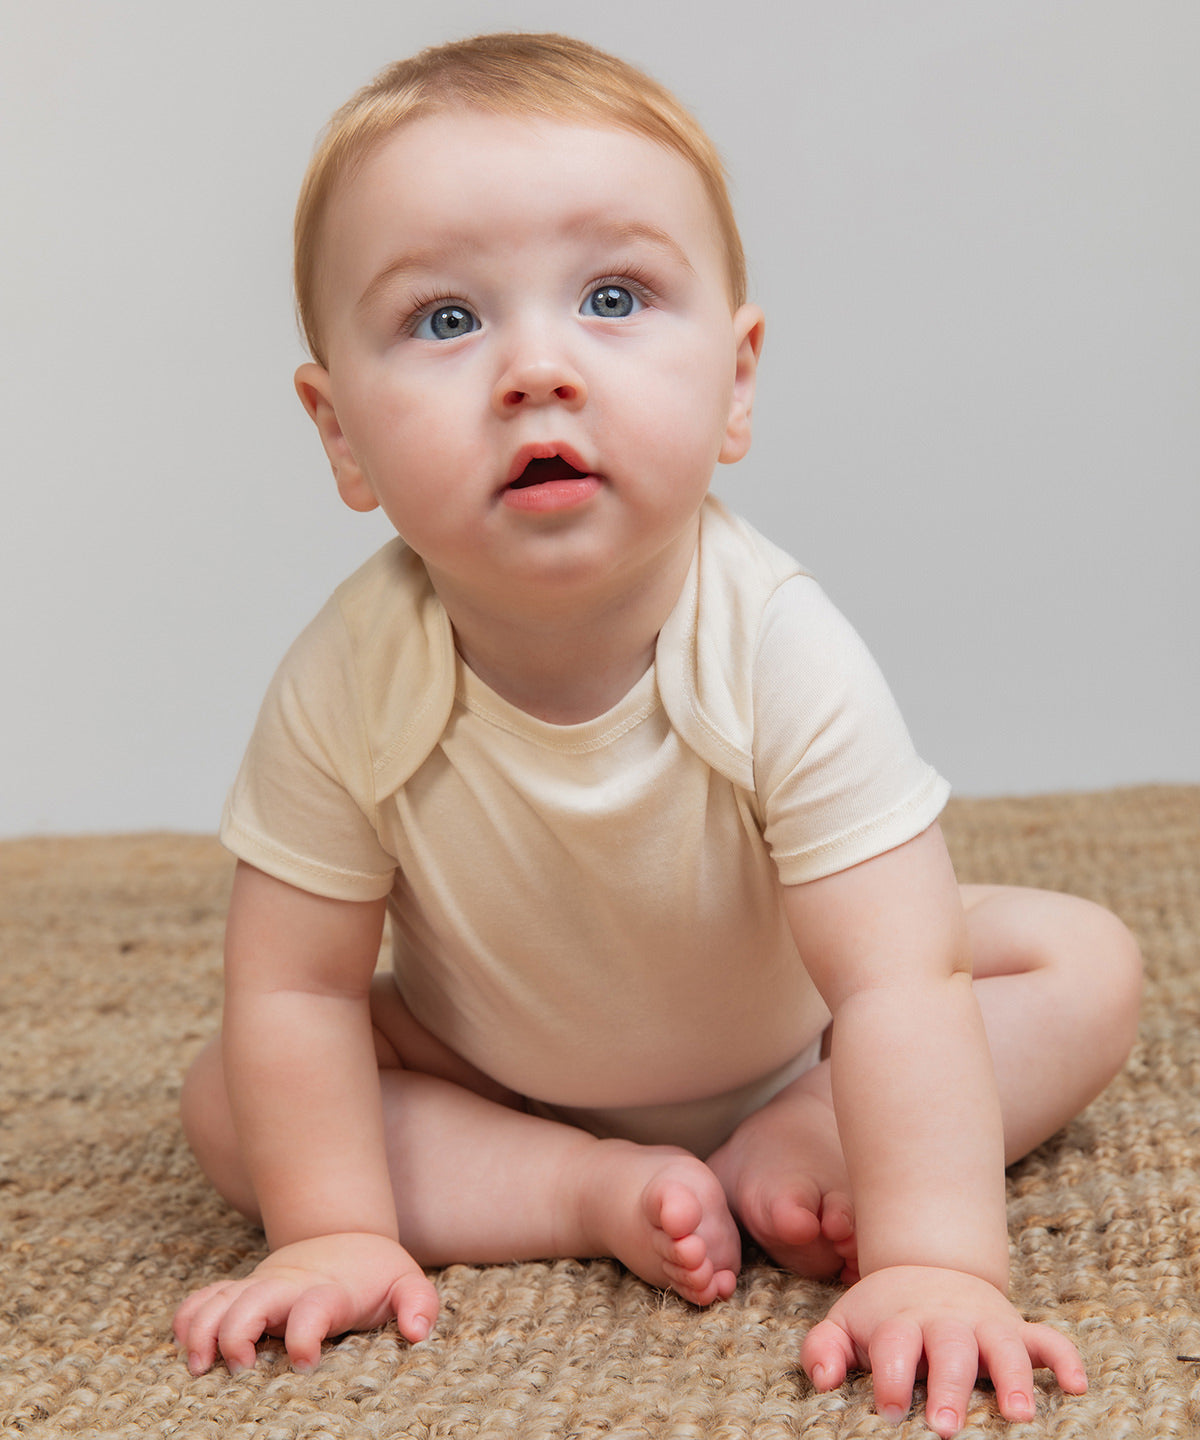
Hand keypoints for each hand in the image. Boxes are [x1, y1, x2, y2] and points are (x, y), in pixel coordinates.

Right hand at [173, 1232, 439, 1374]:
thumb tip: (417, 1332)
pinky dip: (188, 1318)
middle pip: (252, 1302)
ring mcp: (261, 1288)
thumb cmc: (375, 1274)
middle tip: (242, 1367)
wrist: (346, 1237)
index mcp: (329, 1290)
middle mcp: (288, 1287)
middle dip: (237, 1334)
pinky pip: (203, 1299)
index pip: (313, 1307)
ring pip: (219, 1300)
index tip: (304, 1361)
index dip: (304, 1334)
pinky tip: (185, 1347)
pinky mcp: (242, 1293)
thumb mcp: (406, 1284)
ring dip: (203, 1330)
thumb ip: (419, 1304)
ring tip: (200, 1367)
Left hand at [800, 1266, 1086, 1436]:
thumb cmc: (882, 1316)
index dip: (890, 1376)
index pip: (895, 1345)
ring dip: (1013, 1378)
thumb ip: (824, 1349)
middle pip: (950, 1349)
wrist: (926, 1268)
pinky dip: (1065, 1358)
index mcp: (901, 1322)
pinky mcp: (1018, 1329)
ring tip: (1018, 1416)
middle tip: (944, 1428)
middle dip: (949, 1387)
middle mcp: (946, 1322)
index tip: (888, 1408)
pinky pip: (1049, 1339)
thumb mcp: (845, 1324)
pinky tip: (1077, 1386)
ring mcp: (986, 1324)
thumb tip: (824, 1380)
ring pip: (1004, 1346)